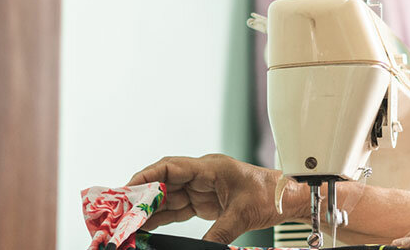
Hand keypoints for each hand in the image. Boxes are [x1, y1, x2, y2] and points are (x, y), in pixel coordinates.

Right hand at [127, 154, 289, 243]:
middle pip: (164, 182)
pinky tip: (146, 227)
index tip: (127, 189)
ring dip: (150, 209)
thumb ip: (218, 234)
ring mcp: (203, 188)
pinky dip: (162, 218)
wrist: (289, 199)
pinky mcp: (206, 202)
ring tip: (128, 223)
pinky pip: (178, 209)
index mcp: (210, 167)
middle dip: (142, 196)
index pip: (170, 167)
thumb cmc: (271, 196)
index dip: (146, 176)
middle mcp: (203, 175)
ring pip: (169, 197)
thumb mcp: (241, 216)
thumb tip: (201, 249)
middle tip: (120, 211)